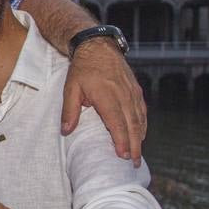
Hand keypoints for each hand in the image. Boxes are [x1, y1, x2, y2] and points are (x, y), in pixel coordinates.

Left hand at [61, 39, 146, 164]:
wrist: (97, 46)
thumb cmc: (82, 68)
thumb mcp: (70, 88)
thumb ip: (70, 110)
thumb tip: (66, 131)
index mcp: (107, 95)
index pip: (117, 122)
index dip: (121, 140)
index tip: (122, 155)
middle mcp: (123, 95)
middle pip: (132, 125)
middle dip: (134, 146)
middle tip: (134, 163)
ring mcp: (132, 92)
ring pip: (139, 119)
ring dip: (139, 138)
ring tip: (137, 154)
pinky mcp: (136, 89)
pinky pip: (141, 110)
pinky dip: (142, 124)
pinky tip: (140, 135)